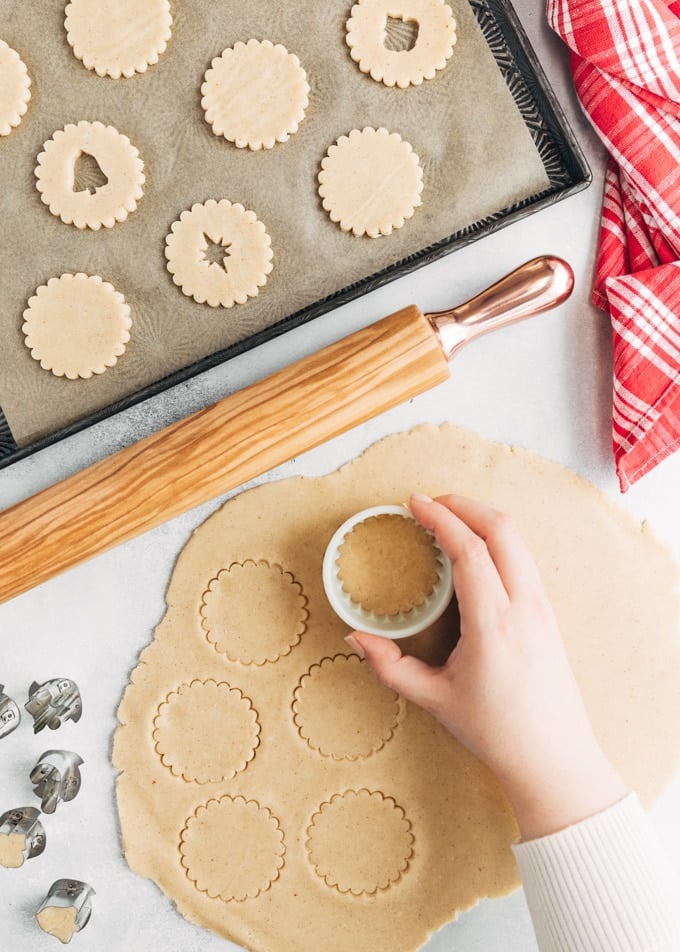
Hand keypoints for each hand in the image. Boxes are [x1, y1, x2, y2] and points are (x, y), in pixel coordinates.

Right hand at [347, 494, 627, 839]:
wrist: (553, 757)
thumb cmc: (495, 731)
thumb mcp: (433, 700)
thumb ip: (389, 666)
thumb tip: (355, 637)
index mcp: (493, 623)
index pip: (470, 549)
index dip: (440, 518)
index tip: (414, 503)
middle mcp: (524, 606)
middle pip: (501, 529)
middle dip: (464, 504)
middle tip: (430, 503)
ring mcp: (542, 606)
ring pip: (518, 539)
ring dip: (483, 518)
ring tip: (449, 518)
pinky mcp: (549, 612)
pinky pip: (524, 557)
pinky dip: (498, 538)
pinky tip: (475, 548)